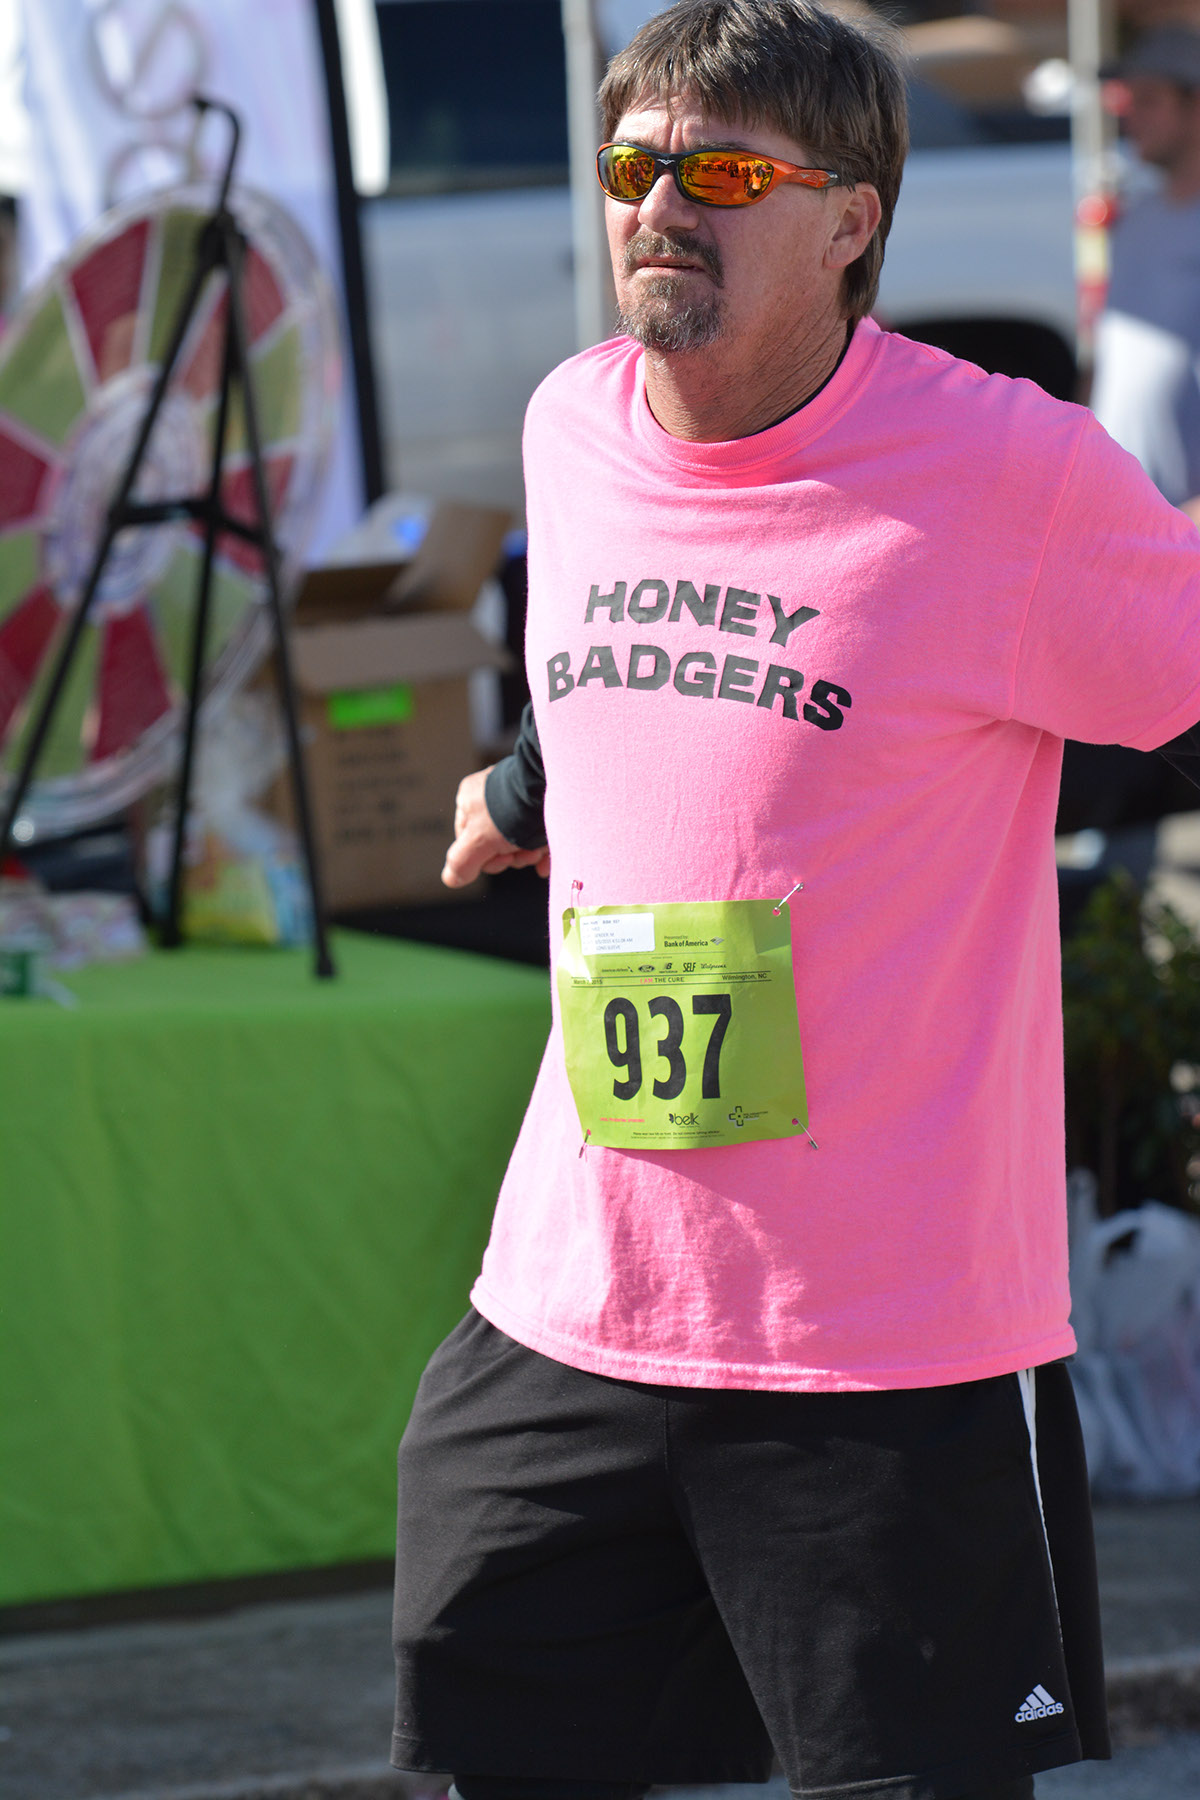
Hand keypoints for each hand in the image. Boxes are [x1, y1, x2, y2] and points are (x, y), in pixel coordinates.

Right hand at [441, 767, 549, 888]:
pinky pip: (539, 832)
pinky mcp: (544, 803)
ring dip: (529, 853)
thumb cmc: (510, 811)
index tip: (503, 860)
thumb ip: (461, 862)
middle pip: (496, 842)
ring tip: (538, 851)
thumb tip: (451, 879)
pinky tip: (547, 862)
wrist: (549, 789)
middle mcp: (493, 796)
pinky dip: (543, 850)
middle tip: (523, 854)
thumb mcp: (478, 841)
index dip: (487, 860)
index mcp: (469, 800)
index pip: (469, 842)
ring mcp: (519, 798)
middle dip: (512, 856)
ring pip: (520, 839)